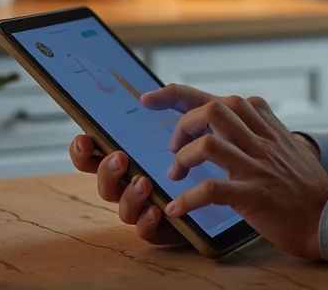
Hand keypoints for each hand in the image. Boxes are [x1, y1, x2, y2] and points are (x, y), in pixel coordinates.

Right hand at [67, 84, 213, 246]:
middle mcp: (134, 185)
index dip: (83, 150)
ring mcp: (148, 208)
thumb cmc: (213, 151)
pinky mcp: (166, 229)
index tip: (85, 137)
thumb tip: (145, 96)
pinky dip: (148, 221)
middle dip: (106, 171)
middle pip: (105, 183)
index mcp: (133, 159)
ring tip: (143, 182)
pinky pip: (147, 231)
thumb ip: (177, 102)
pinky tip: (156, 209)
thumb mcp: (199, 121)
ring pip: (123, 209)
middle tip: (121, 158)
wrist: (244, 183)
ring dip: (130, 195)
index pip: (97, 156)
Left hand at [145, 85, 327, 259]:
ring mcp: (258, 166)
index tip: (151, 98)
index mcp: (267, 128)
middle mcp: (262, 141)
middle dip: (184, 124)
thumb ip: (261, 134)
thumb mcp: (286, 148)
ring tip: (176, 174)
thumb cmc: (305, 187)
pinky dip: (188, 199)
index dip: (180, 93)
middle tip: (175, 148)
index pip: (224, 99)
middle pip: (214, 109)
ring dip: (183, 158)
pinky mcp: (254, 195)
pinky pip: (212, 189)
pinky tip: (179, 208)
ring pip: (209, 145)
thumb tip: (232, 128)